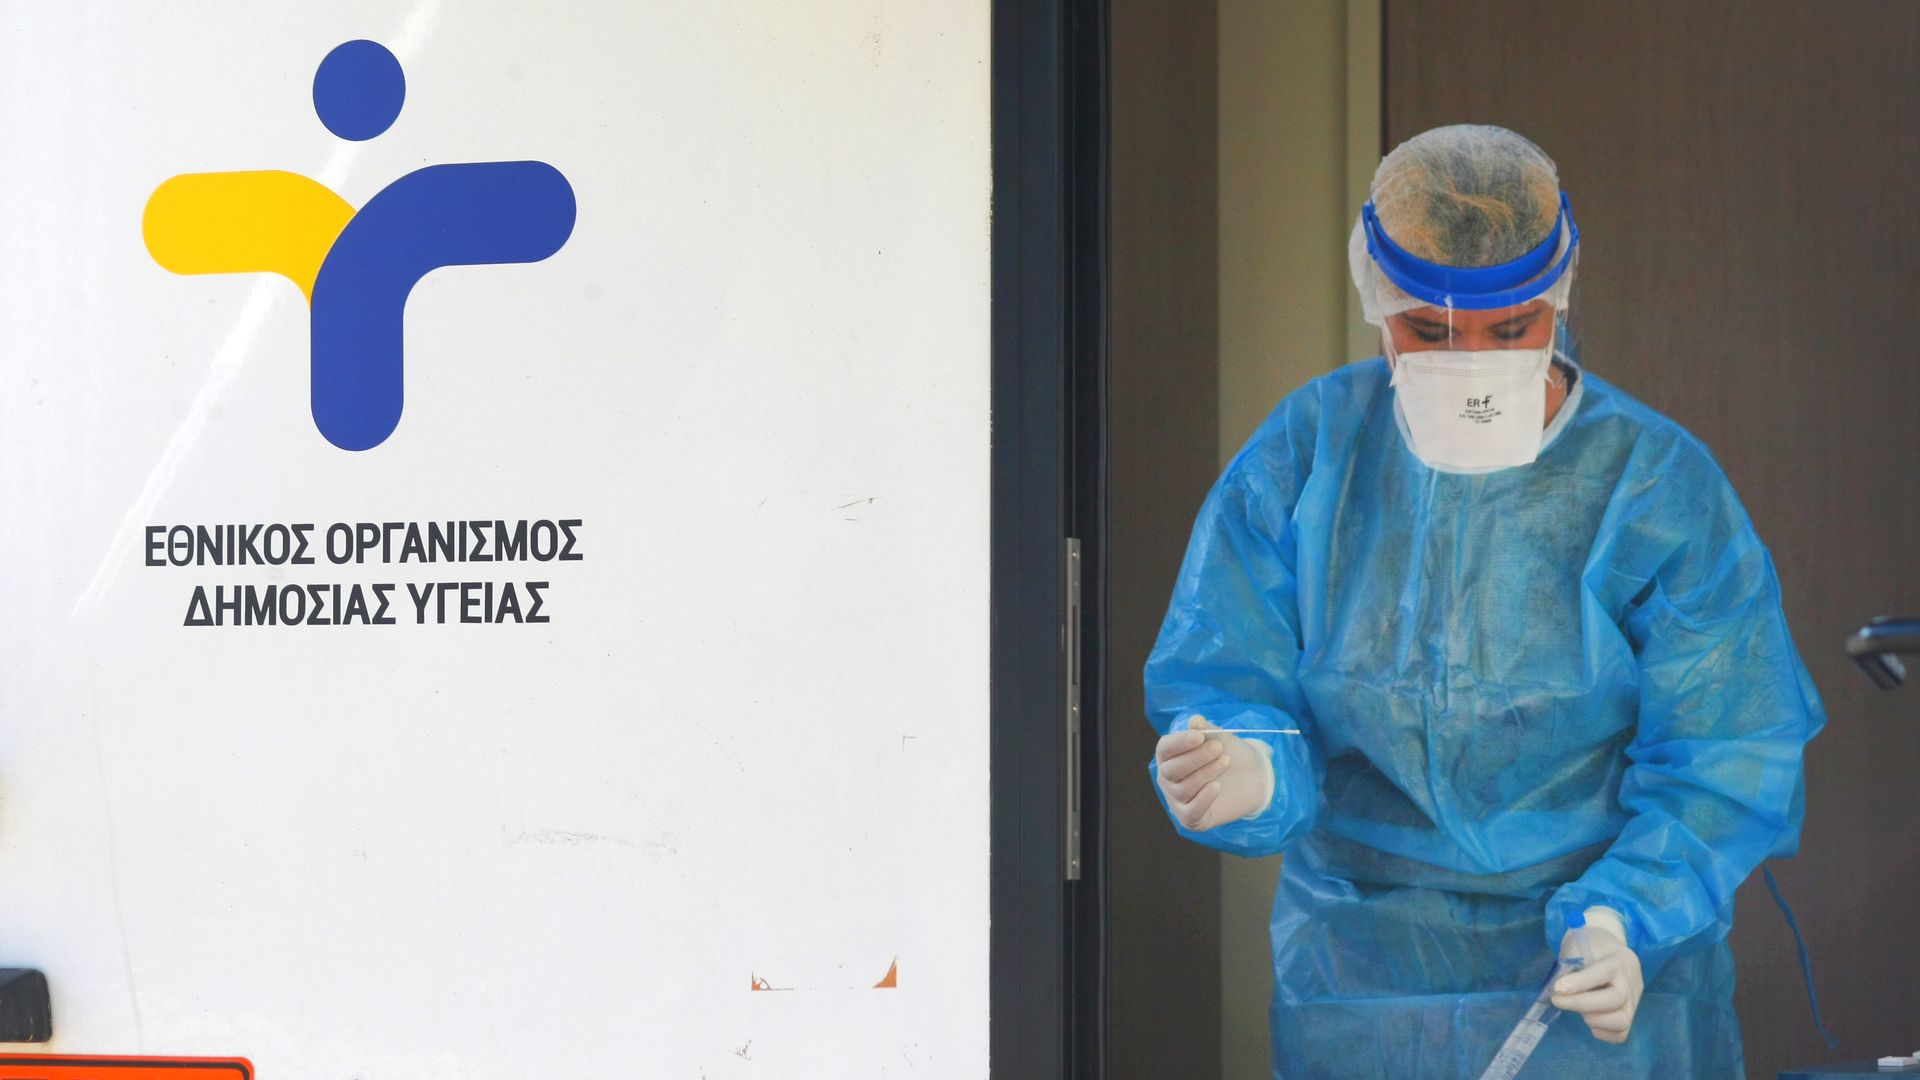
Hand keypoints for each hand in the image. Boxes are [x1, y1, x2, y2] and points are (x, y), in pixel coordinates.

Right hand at [1154, 717, 1273, 830]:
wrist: (1252, 777)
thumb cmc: (1228, 754)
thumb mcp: (1220, 739)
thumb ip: (1206, 730)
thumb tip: (1194, 720)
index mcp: (1169, 756)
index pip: (1164, 749)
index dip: (1179, 743)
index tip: (1199, 736)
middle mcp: (1168, 779)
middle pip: (1171, 770)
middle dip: (1195, 758)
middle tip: (1218, 748)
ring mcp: (1177, 800)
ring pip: (1182, 789)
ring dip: (1206, 773)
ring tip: (1225, 761)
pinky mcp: (1191, 818)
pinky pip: (1191, 811)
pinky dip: (1203, 798)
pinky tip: (1217, 786)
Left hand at [1550, 907, 1643, 1043]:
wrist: (1608, 949)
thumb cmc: (1589, 947)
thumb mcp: (1578, 948)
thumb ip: (1570, 967)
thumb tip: (1558, 991)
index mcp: (1619, 959)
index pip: (1603, 973)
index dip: (1579, 983)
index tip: (1556, 988)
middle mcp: (1630, 981)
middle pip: (1615, 1000)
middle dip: (1581, 1004)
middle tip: (1558, 1000)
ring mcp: (1634, 1000)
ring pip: (1622, 1021)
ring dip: (1595, 1020)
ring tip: (1580, 1010)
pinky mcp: (1631, 1015)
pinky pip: (1621, 1033)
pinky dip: (1602, 1031)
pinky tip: (1589, 1018)